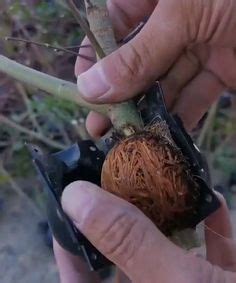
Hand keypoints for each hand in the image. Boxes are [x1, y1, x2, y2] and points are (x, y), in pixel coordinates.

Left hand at [54, 181, 235, 282]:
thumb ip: (127, 242)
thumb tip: (75, 198)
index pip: (82, 282)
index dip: (71, 243)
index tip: (71, 203)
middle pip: (126, 258)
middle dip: (123, 216)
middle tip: (116, 180)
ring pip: (169, 252)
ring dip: (168, 216)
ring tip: (159, 182)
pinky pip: (213, 254)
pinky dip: (211, 227)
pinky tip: (212, 200)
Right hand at [75, 0, 235, 137]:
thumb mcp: (183, 13)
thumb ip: (138, 54)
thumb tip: (92, 86)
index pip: (112, 25)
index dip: (94, 57)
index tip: (83, 88)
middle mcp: (175, 19)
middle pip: (136, 61)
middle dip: (118, 95)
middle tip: (99, 127)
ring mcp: (200, 44)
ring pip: (165, 83)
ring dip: (148, 111)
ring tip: (129, 139)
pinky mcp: (225, 68)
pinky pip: (196, 94)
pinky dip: (182, 115)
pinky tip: (165, 135)